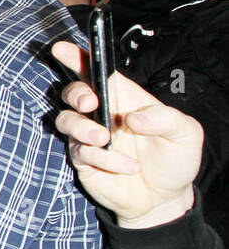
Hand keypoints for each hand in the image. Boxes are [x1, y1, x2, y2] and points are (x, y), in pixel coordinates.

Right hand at [51, 41, 200, 227]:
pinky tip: (128, 167)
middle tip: (90, 103)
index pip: (98, 72)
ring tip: (106, 140)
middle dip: (75, 93)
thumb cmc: (174, 160)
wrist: (163, 199)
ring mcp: (89, 137)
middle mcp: (102, 114)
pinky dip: (104, 159)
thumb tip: (134, 118)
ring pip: (66, 120)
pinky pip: (81, 152)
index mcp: (125, 98)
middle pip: (73, 92)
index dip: (78, 58)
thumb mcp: (186, 133)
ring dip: (83, 128)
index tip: (62, 49)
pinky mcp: (83, 160)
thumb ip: (165, 118)